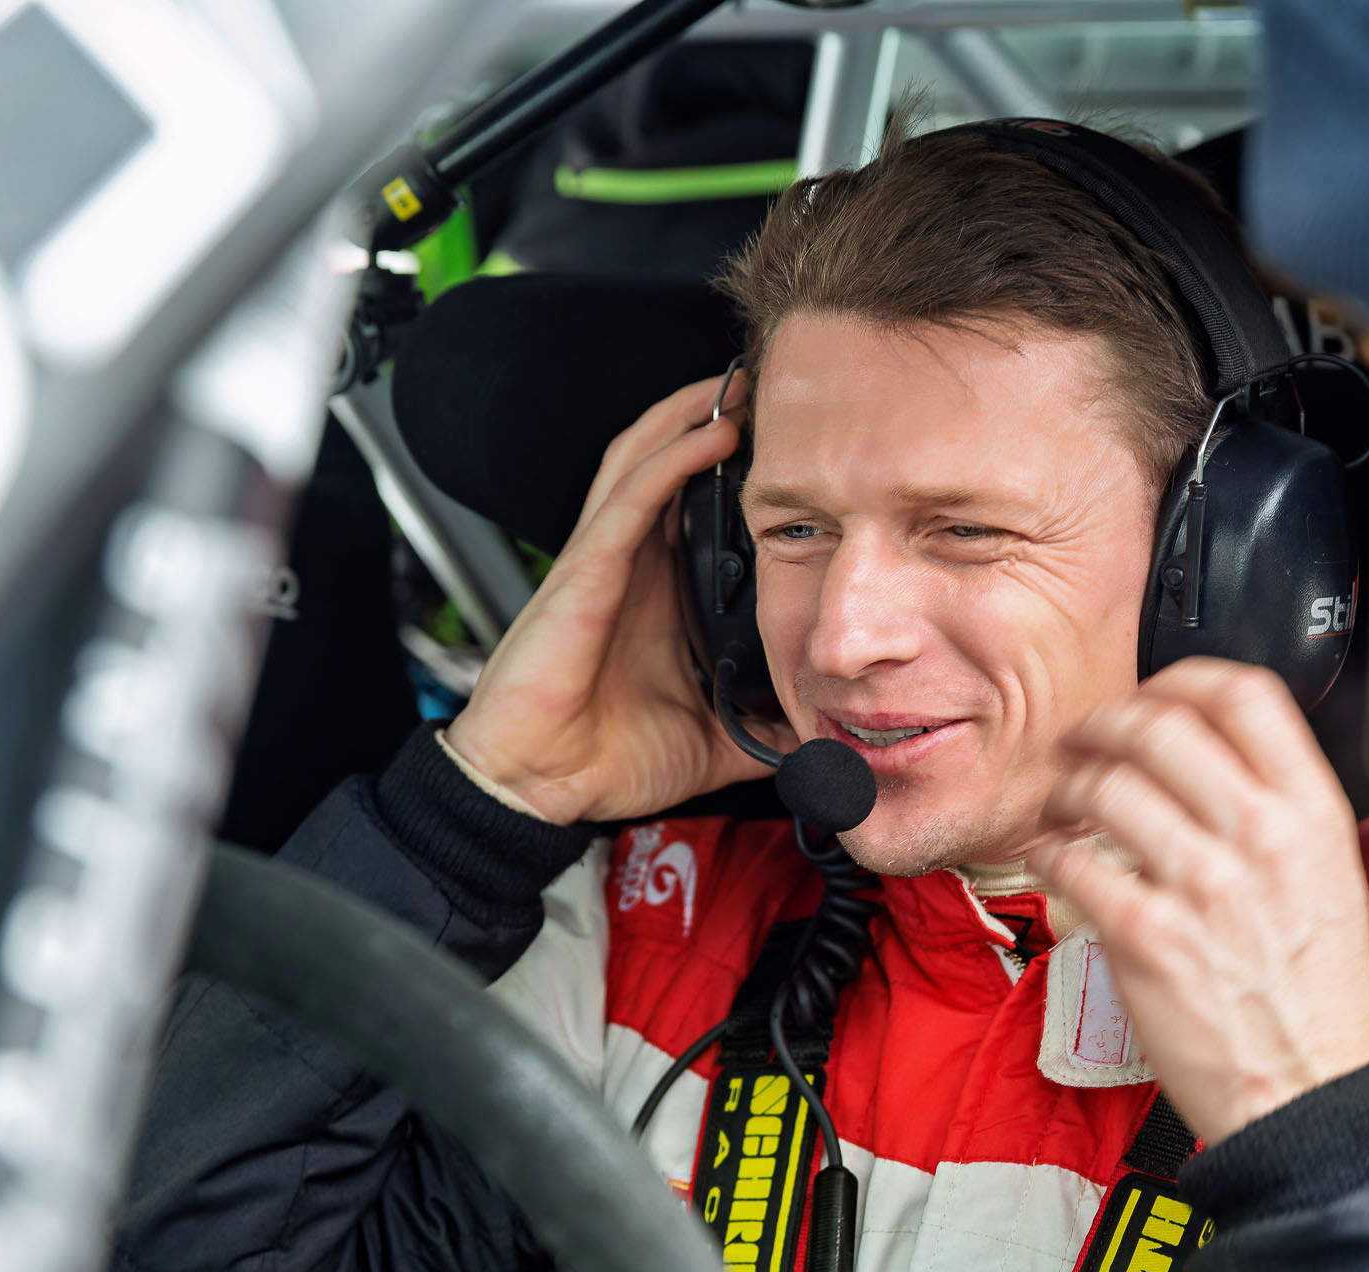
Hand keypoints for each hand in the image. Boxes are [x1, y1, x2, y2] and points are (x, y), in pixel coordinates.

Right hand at [444, 373, 790, 823]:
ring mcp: (603, 562)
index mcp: (658, 594)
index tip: (791, 447)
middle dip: (711, 416)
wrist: (540, 791)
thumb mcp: (715, 739)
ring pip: (644, 459)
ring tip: (742, 382)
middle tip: (768, 385)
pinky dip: (670, 458)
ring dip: (690, 415)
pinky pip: (629, 498)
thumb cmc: (607, 759)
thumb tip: (828, 733)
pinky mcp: (584, 572)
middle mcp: (630, 565)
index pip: (694, 507)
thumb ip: (768, 727)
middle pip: (667, 463)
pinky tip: (712, 432)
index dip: (733, 469)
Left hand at [1026, 658, 1368, 1144]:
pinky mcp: (1148, 936)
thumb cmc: (1314, 995)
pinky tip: (1053, 856)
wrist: (1305, 1091)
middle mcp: (1262, 836)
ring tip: (1064, 802)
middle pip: (1161, 725)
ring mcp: (1203, 884)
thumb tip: (1210, 754)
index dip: (1181, 680)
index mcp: (1312, 813)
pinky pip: (1075, 861)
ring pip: (1107, 786)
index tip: (1151, 695)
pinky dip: (1051, 849)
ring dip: (1069, 786)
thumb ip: (1279, 808)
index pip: (1245, 694)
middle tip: (1084, 740)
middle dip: (1105, 724)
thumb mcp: (1330, 876)